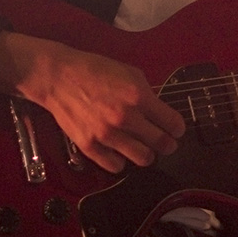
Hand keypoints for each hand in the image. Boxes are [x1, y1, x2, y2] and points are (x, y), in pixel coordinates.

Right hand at [0, 32, 185, 172]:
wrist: (59, 77)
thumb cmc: (95, 70)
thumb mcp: (129, 72)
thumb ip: (146, 93)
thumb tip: (159, 110)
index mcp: (139, 96)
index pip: (172, 122)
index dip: (178, 128)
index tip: (177, 130)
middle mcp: (126, 117)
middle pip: (161, 143)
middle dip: (168, 145)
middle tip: (166, 143)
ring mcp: (107, 134)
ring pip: (142, 158)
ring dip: (147, 155)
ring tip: (144, 149)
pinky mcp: (90, 146)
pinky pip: (115, 166)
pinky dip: (121, 161)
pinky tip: (120, 152)